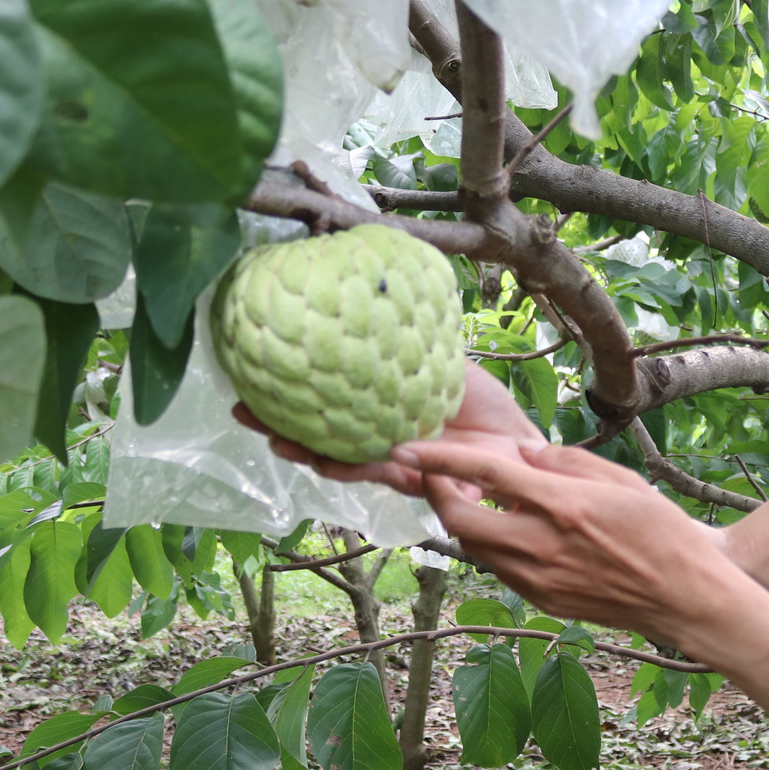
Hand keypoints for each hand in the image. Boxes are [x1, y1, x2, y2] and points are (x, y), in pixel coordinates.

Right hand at [233, 358, 546, 494]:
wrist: (521, 442)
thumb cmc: (484, 403)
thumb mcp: (442, 361)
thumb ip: (410, 341)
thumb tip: (376, 288)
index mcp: (380, 411)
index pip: (324, 406)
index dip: (287, 397)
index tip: (252, 378)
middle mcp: (379, 440)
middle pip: (320, 438)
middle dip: (282, 427)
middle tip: (246, 410)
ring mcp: (395, 463)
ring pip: (343, 461)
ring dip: (312, 453)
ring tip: (283, 441)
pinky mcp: (420, 482)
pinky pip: (387, 477)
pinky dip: (368, 465)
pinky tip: (341, 457)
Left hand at [389, 438, 740, 649]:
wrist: (684, 598)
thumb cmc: (661, 531)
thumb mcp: (621, 480)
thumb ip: (566, 461)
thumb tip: (523, 453)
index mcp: (563, 506)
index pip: (487, 476)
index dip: (441, 460)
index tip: (409, 448)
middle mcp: (542, 546)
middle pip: (460, 521)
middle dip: (438, 495)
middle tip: (439, 475)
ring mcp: (539, 580)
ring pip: (475, 548)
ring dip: (466, 522)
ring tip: (480, 499)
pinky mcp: (542, 601)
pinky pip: (500, 569)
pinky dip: (494, 547)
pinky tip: (515, 532)